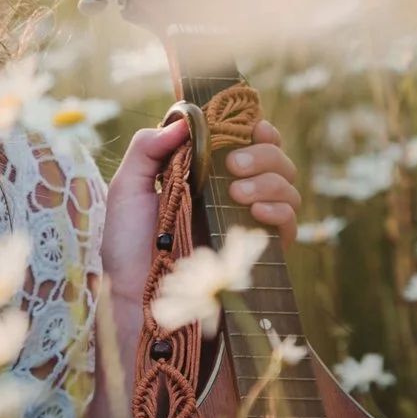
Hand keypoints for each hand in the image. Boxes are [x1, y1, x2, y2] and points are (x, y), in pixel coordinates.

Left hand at [101, 114, 301, 350]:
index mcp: (205, 175)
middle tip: (233, 165)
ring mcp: (248, 222)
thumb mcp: (127, 189)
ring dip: (270, 180)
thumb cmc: (128, 246)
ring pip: (288, 186)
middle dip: (263, 153)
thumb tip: (185, 121)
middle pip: (275, 159)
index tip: (251, 126)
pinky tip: (256, 211)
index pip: (247, 143)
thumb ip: (148, 149)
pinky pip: (289, 224)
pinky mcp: (260, 252)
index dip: (256, 129)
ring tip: (237, 192)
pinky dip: (280, 210)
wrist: (136, 297)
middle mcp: (233, 195)